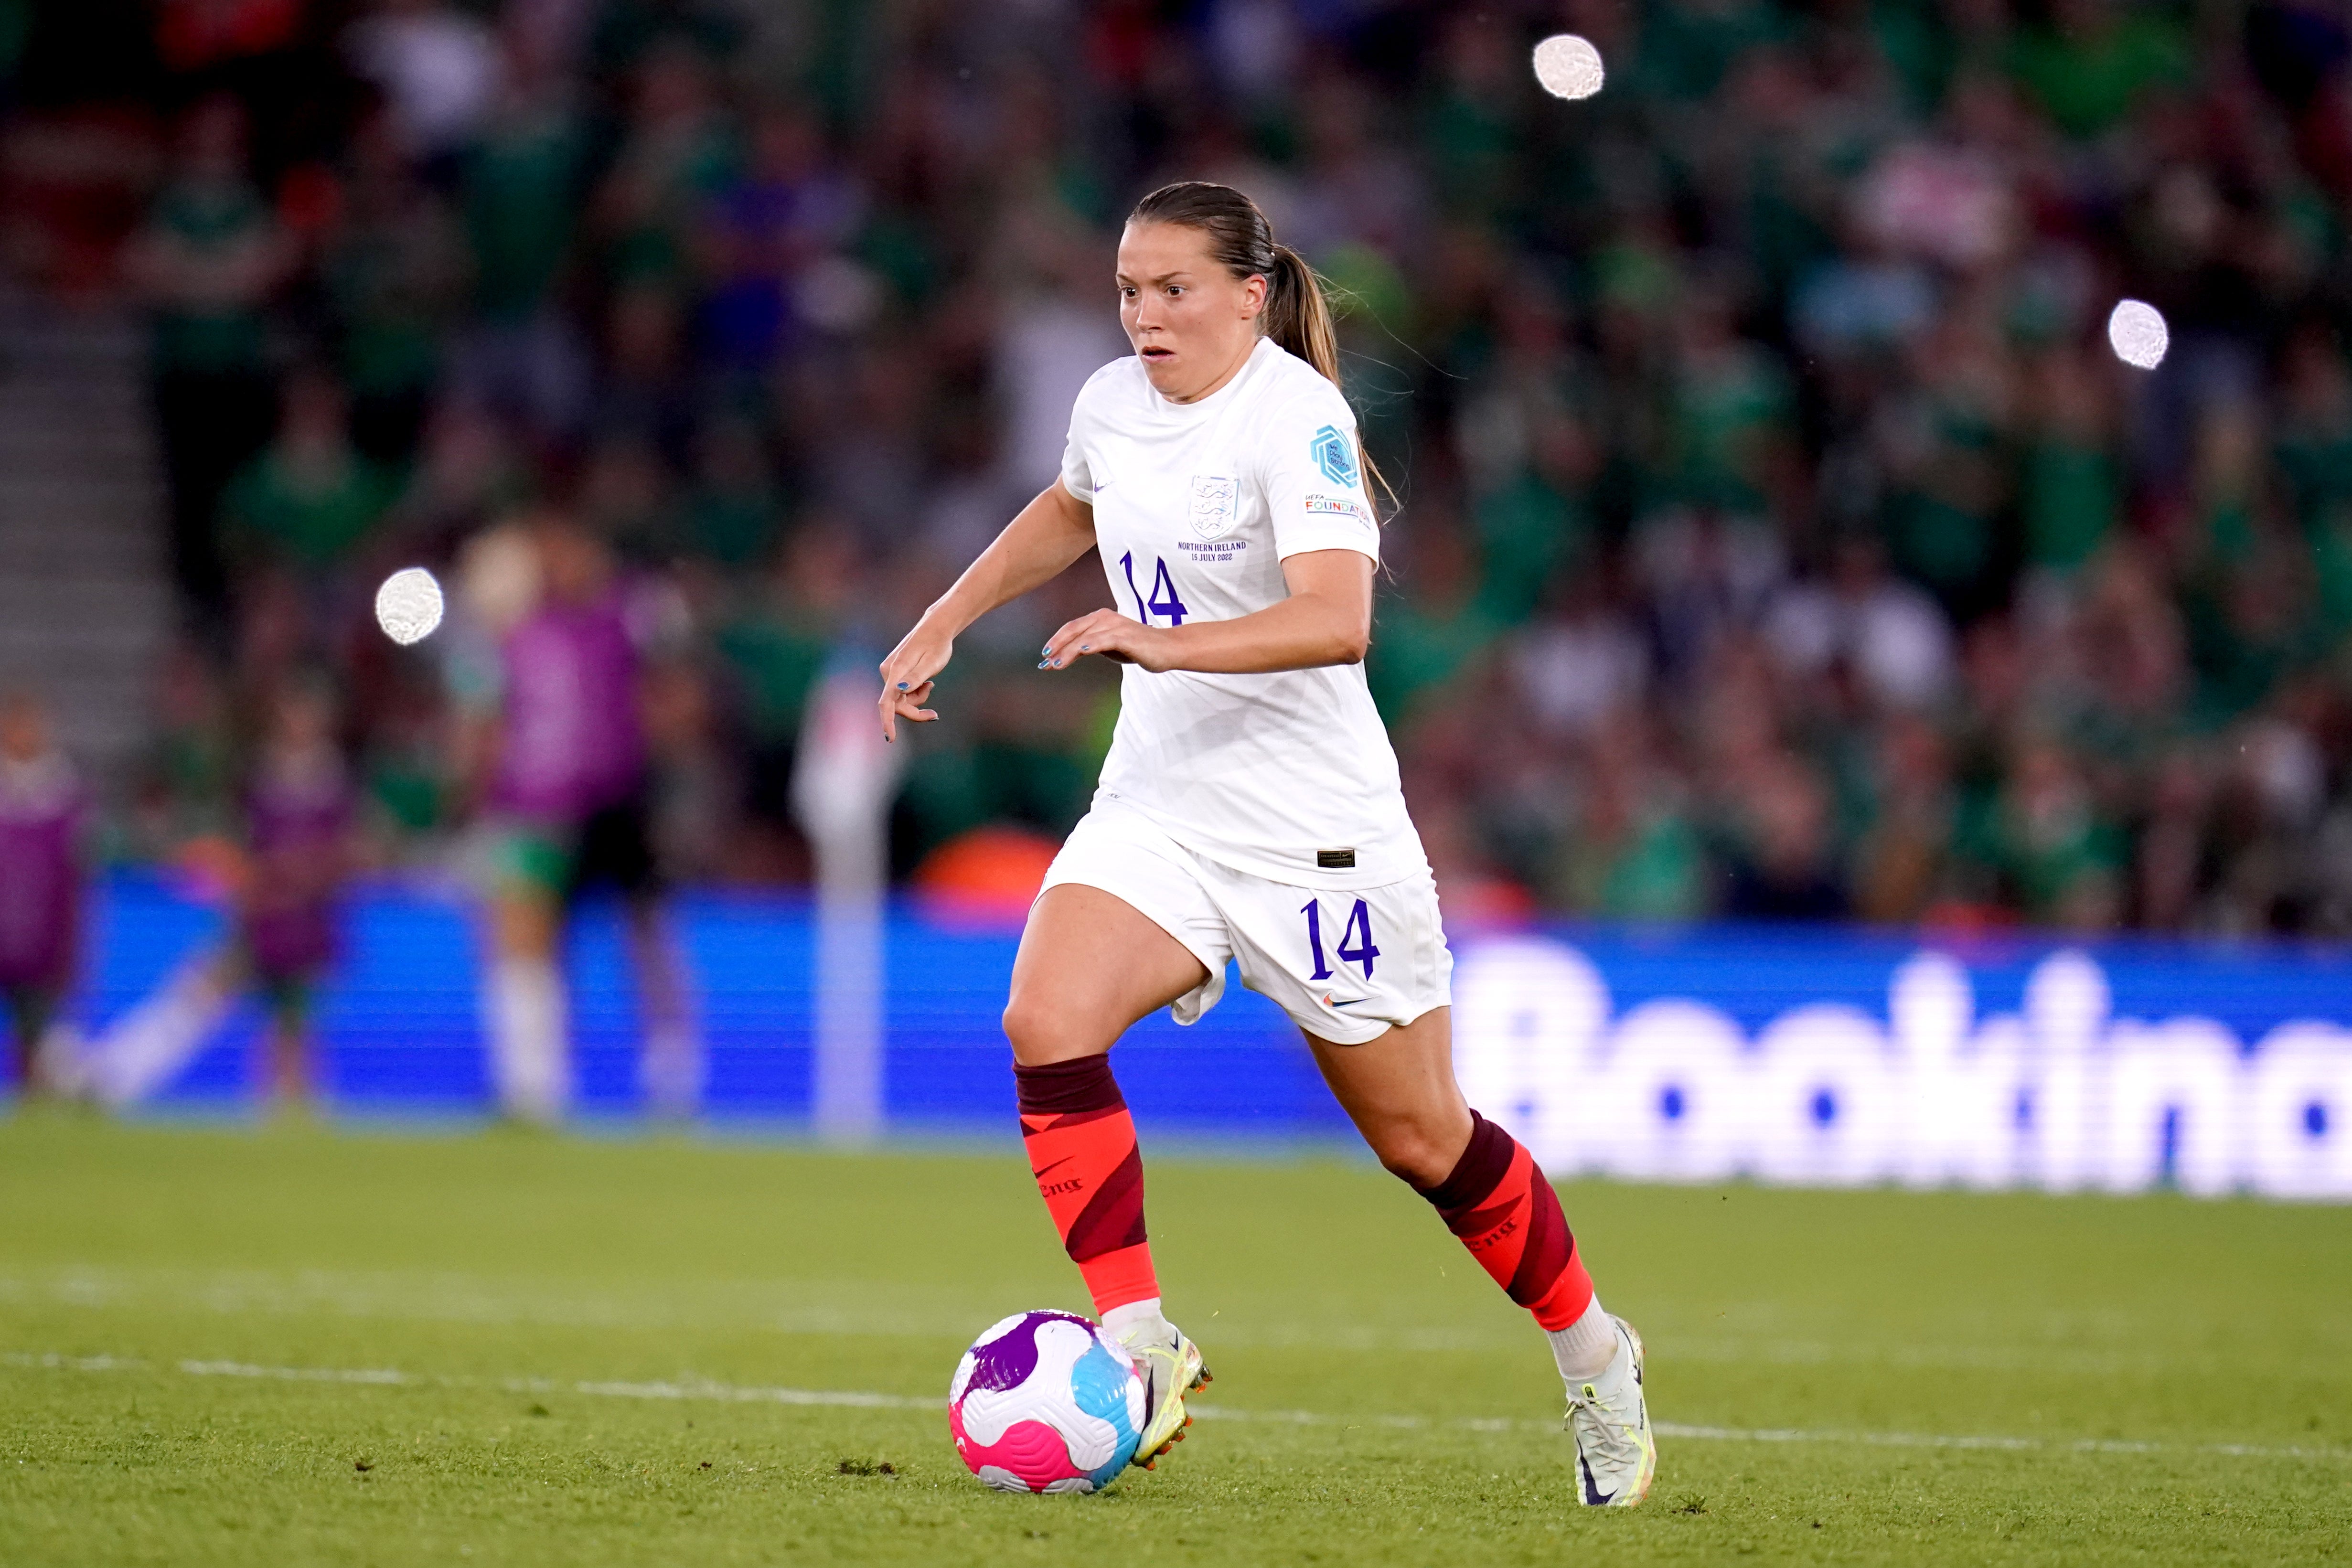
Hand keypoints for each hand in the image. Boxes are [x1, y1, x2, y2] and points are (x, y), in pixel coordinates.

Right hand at [878, 622, 952, 741]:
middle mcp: (888, 672)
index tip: (891, 738)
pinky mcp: (895, 672)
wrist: (936, 628)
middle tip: (934, 714)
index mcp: (896, 671)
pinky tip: (926, 683)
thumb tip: (899, 690)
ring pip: (900, 699)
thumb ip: (916, 677)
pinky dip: (915, 693)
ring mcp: (890, 672)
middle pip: (895, 704)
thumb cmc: (936, 645)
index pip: (887, 701)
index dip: (888, 721)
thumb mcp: (931, 663)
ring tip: (931, 685)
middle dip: (914, 711)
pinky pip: (902, 692)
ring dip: (916, 700)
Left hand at [1039, 609, 1169, 672]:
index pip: (1072, 628)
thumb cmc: (1139, 647)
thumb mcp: (1110, 646)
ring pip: (1084, 638)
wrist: (1168, 648)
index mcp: (1100, 618)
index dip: (1057, 641)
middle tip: (1044, 662)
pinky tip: (1080, 652)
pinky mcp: (1126, 636)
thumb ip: (1091, 646)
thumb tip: (1070, 654)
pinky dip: (1090, 645)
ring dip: (1067, 651)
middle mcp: (1105, 618)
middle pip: (1074, 630)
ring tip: (1055, 664)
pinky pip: (1104, 640)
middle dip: (1056, 646)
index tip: (1044, 657)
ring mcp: (1115, 626)